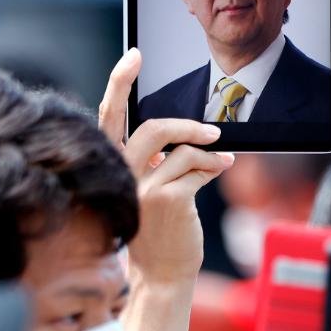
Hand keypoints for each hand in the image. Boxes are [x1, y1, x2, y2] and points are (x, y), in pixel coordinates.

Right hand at [99, 48, 233, 283]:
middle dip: (186, 123)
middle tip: (212, 126)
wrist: (162, 274)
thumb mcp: (146, 186)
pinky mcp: (167, 199)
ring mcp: (142, 187)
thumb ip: (152, 157)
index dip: (119, 82)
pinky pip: (198, 166)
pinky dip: (214, 164)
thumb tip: (181, 129)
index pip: (108, 117)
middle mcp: (120, 174)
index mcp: (111, 164)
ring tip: (222, 155)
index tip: (134, 55)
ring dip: (209, 149)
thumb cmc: (156, 227)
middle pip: (152, 128)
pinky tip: (221, 168)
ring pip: (182, 149)